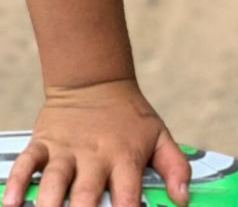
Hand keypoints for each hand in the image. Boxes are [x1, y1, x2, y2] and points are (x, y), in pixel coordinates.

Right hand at [2, 80, 189, 206]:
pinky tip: (11, 203)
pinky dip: (17, 182)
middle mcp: (96, 156)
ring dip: (49, 203)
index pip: (128, 195)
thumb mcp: (159, 136)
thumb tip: (183, 200)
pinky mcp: (44, 143)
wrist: (96, 81)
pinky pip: (27, 164)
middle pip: (87, 193)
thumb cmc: (129, 118)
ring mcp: (67, 150)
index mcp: (125, 157)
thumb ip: (175, 167)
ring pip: (56, 180)